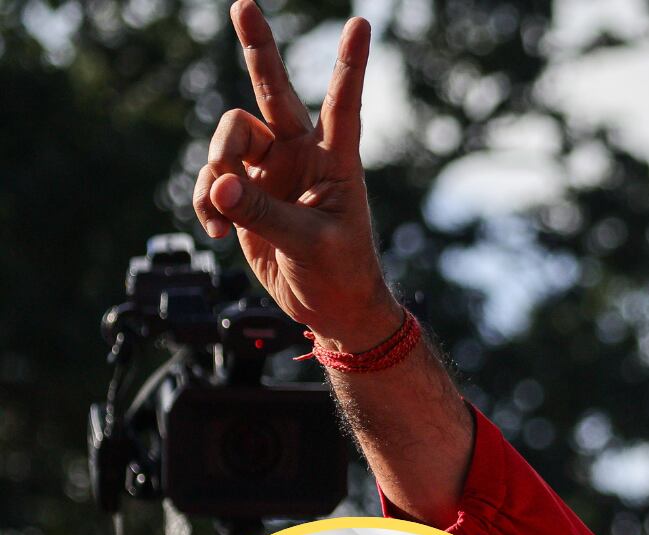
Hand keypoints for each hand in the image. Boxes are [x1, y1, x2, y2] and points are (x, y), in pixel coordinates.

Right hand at [192, 0, 400, 351]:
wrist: (329, 307)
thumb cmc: (341, 273)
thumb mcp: (311, 244)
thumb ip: (264, 214)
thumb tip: (218, 184)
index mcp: (336, 161)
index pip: (343, 104)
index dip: (349, 65)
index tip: (361, 24)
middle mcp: (302, 154)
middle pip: (273, 90)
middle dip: (257, 48)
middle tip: (244, 4)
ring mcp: (270, 169)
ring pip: (229, 137)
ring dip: (216, 166)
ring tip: (221, 210)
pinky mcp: (243, 191)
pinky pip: (210, 178)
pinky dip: (204, 200)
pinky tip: (215, 229)